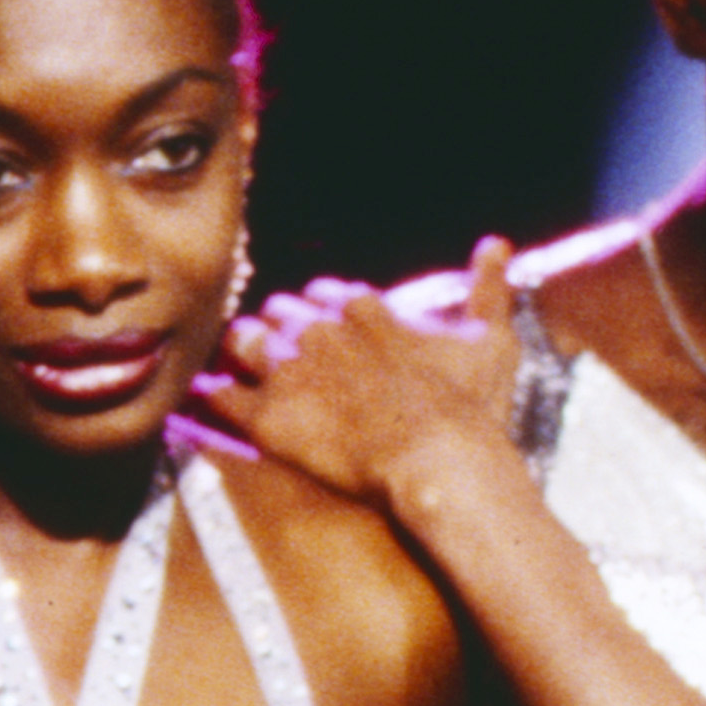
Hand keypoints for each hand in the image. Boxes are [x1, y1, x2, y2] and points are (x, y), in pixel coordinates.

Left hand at [192, 236, 532, 523]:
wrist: (440, 461)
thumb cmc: (471, 405)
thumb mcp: (491, 337)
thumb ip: (490, 287)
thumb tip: (498, 243)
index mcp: (362, 308)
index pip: (325, 294)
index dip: (325, 313)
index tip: (328, 331)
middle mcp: (318, 330)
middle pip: (279, 313)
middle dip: (281, 329)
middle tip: (285, 354)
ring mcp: (289, 372)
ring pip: (243, 341)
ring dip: (244, 351)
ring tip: (244, 367)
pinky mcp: (268, 418)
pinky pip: (222, 396)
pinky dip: (213, 394)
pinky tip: (207, 398)